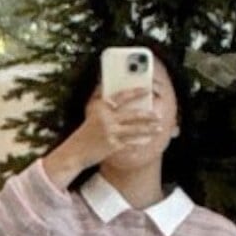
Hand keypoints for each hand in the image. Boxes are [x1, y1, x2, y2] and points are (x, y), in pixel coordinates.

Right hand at [42, 89, 161, 187]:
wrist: (75, 151)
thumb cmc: (85, 131)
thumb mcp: (91, 112)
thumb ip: (100, 99)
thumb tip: (104, 85)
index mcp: (101, 107)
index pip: (122, 96)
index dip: (136, 92)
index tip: (147, 90)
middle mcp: (107, 118)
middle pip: (133, 115)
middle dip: (149, 115)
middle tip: (159, 114)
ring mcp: (110, 132)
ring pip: (135, 130)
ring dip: (149, 129)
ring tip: (160, 128)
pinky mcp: (113, 145)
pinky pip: (130, 143)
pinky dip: (139, 143)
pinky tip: (147, 141)